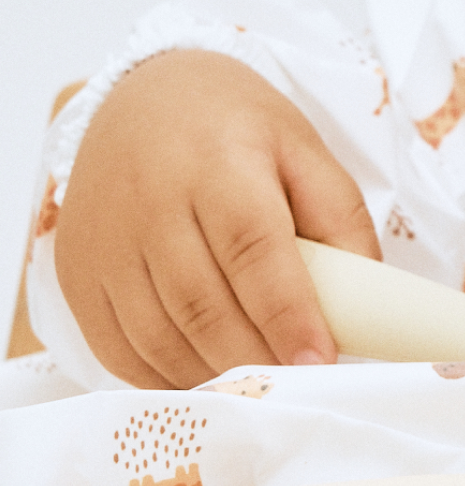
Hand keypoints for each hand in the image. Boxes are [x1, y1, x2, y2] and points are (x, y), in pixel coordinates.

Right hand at [55, 50, 379, 388]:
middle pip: (202, 304)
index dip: (287, 312)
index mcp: (218, 166)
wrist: (144, 97)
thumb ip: (340, 217)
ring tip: (262, 387)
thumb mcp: (303, 149)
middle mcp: (151, 206)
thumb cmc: (236, 128)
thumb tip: (365, 296)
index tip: (321, 359)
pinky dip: (163, 378)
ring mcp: (106, 245)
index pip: (252, 250)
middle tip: (300, 383)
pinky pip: (117, 349)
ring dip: (213, 374)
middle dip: (257, 356)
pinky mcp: (79, 276)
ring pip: (157, 335)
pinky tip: (207, 381)